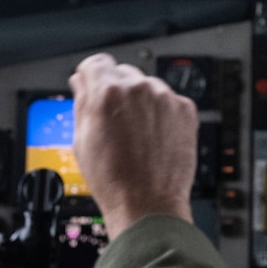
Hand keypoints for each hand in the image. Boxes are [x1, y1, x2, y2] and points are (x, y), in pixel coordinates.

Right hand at [69, 53, 198, 240]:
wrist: (148, 204)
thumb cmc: (114, 180)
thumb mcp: (81, 140)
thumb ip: (81, 102)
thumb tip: (81, 82)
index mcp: (108, 93)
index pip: (96, 63)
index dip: (91, 76)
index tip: (92, 84)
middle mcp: (139, 89)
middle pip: (122, 73)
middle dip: (116, 91)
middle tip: (113, 121)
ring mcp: (165, 98)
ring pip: (147, 87)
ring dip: (140, 102)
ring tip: (135, 135)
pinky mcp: (185, 110)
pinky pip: (168, 101)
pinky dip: (161, 113)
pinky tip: (153, 138)